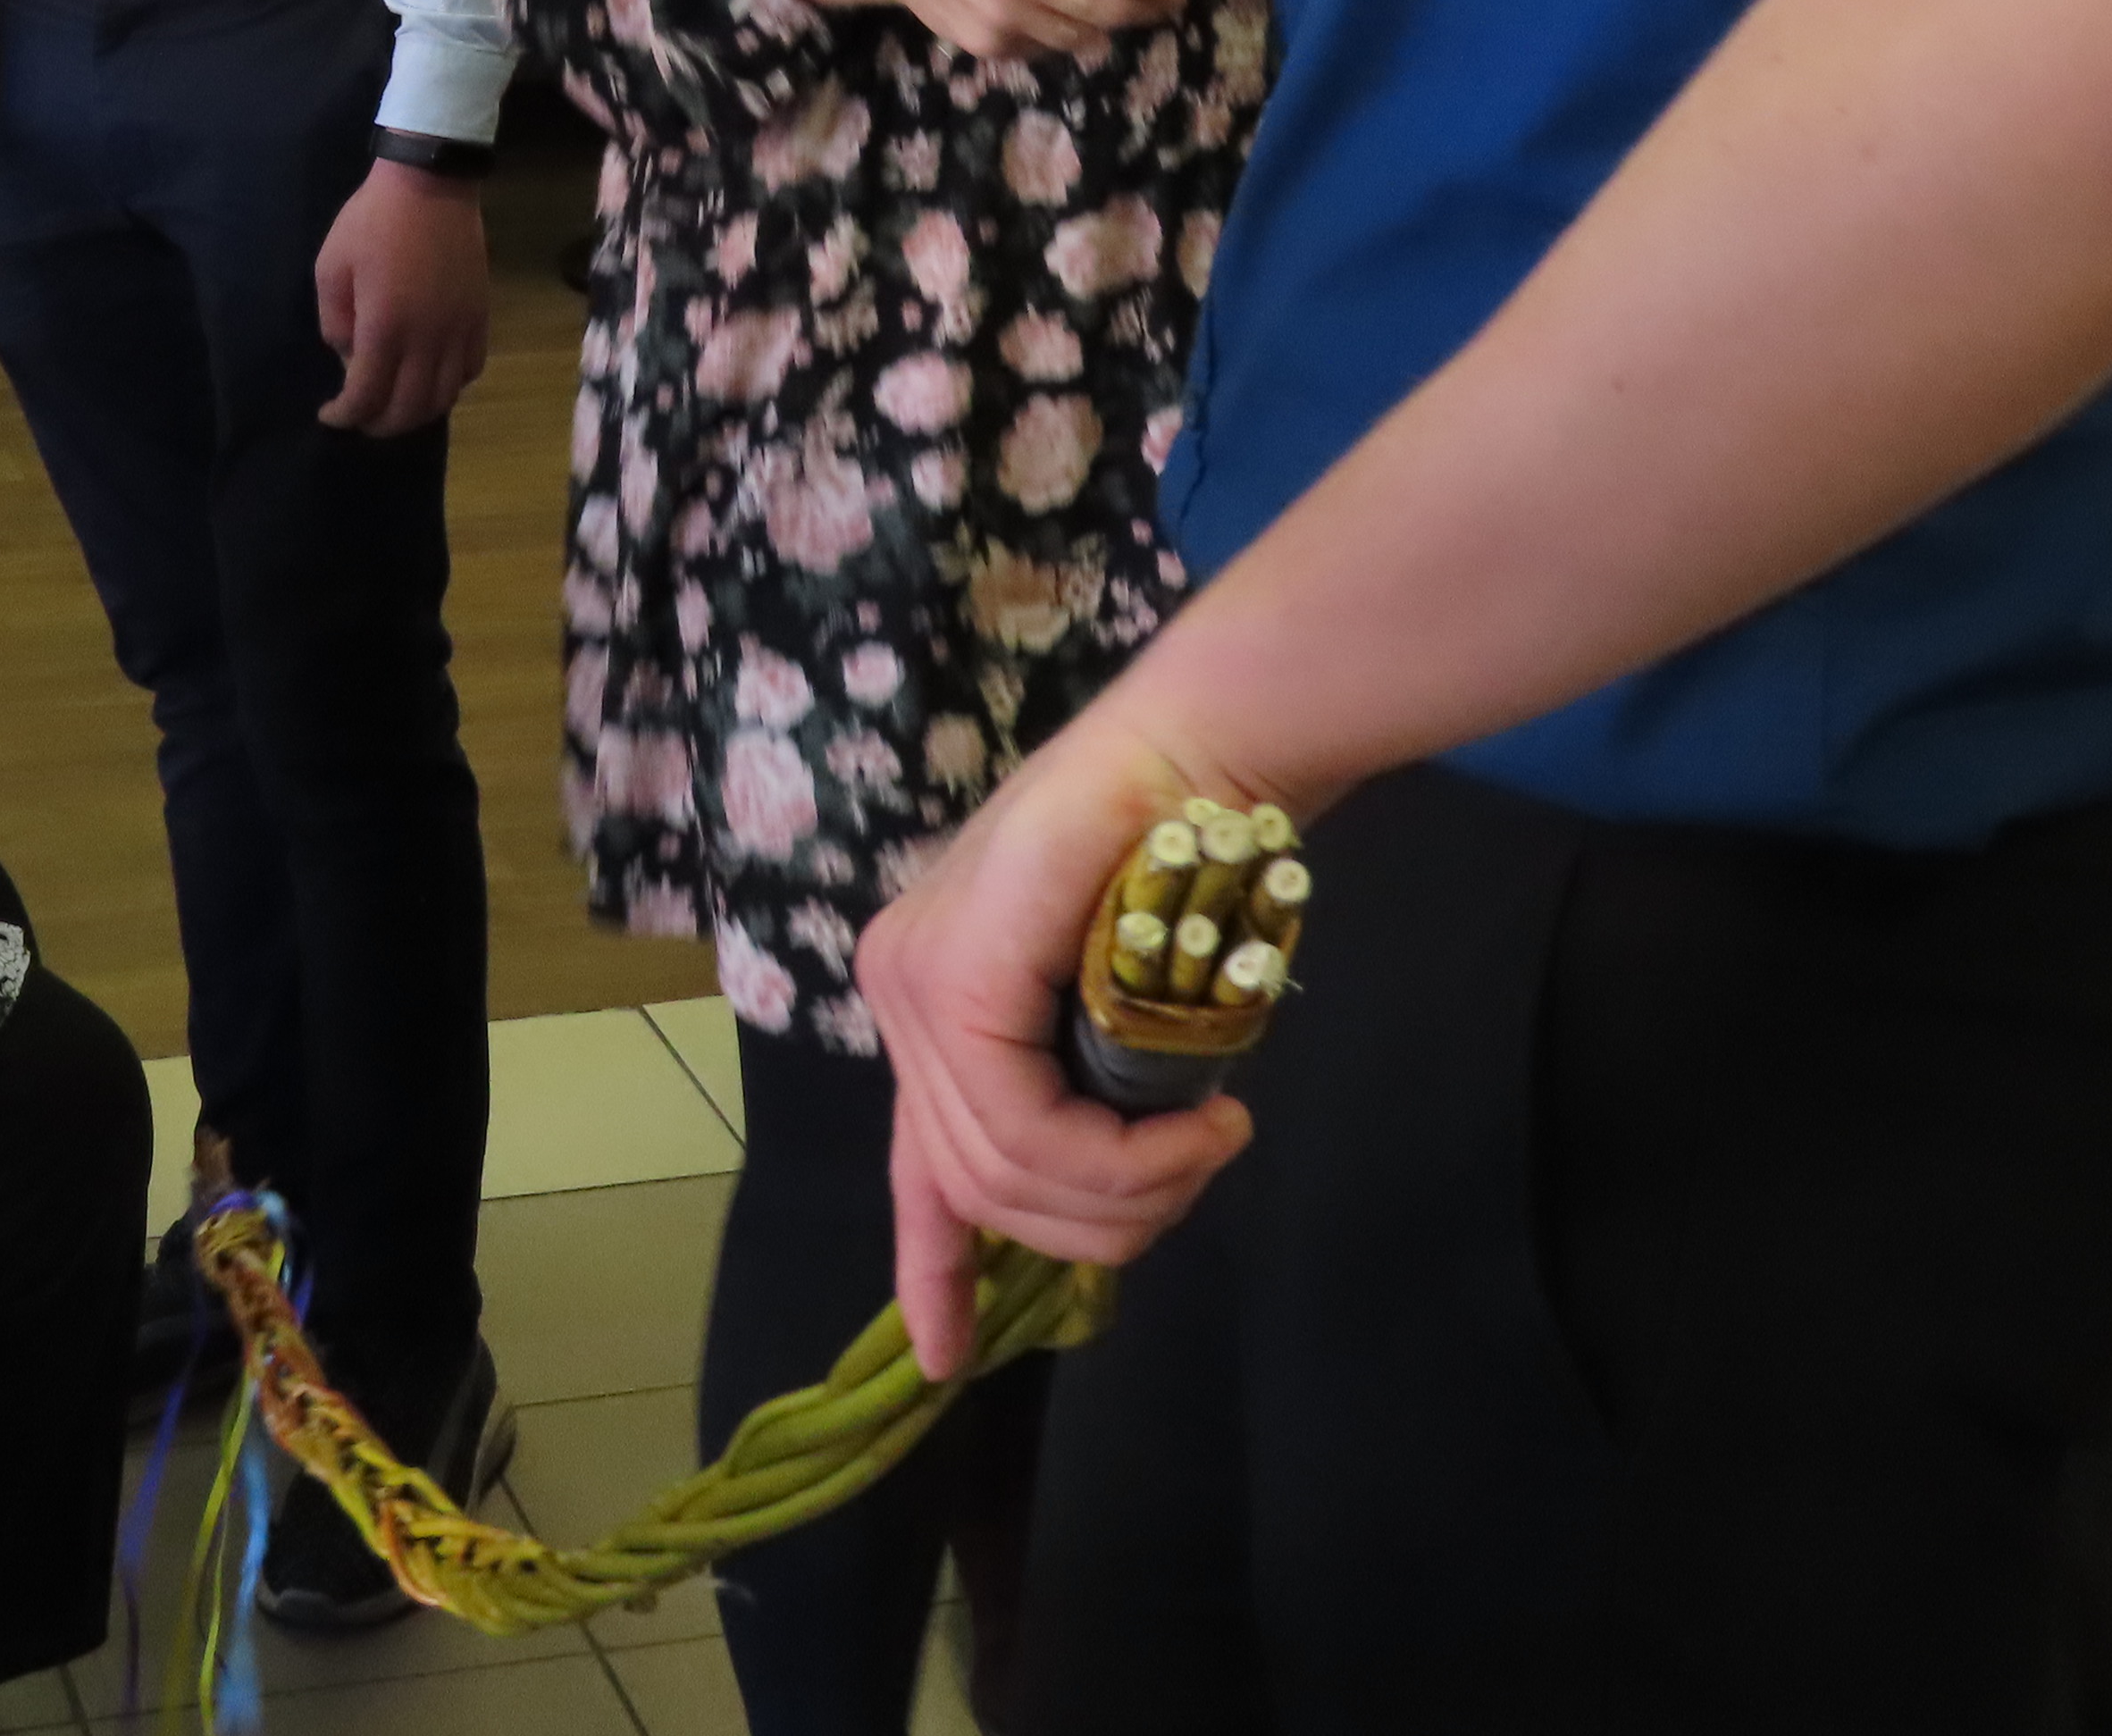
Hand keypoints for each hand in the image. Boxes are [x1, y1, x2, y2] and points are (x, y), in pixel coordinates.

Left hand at [316, 161, 490, 436]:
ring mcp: (459, 329)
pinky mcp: (480, 316)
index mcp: (385, 328)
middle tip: (360, 419)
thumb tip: (350, 356)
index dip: (346, 416)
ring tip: (395, 406)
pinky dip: (448, 387)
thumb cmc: (371, 221)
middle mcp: (427, 339)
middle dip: (380, 424)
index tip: (330, 414)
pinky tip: (430, 379)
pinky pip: (470, 370)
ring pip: (444, 397)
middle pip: (409, 408)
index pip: (367, 396)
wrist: (430, 184)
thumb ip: (336, 321)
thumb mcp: (330, 267)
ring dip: (416, 413)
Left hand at [858, 698, 1261, 1381]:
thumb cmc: (1176, 859)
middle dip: (1104, 1222)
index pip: (915, 1166)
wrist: (1203, 752)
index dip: (933, 1273)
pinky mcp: (955, 972)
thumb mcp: (1115, 1005)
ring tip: (1212, 1138)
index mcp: (924, 999)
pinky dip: (1123, 1154)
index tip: (941, 1360)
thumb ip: (1076, 1085)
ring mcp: (917, 979)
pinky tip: (1203, 1124)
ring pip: (1008, 1172)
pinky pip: (1024, 1126)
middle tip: (1203, 1164)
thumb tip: (1085, 1199)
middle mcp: (899, 992)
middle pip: (983, 1189)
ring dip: (1131, 1190)